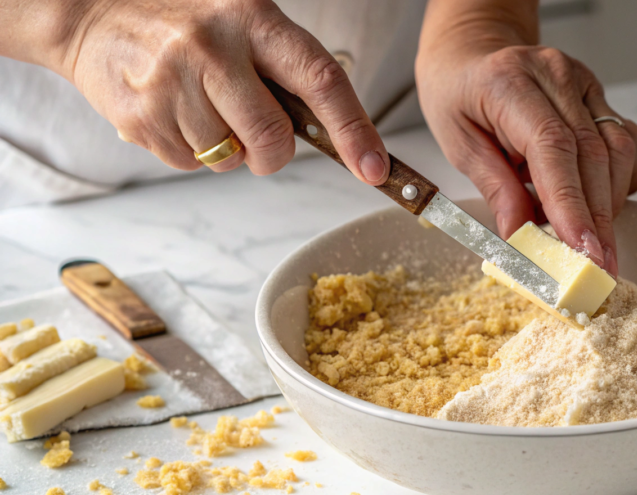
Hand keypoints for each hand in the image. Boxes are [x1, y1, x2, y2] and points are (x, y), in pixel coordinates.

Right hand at [44, 0, 388, 181]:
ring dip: (227, 150)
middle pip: (272, 140)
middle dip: (273, 155)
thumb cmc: (184, 20)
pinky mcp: (141, 117)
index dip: (354, 131)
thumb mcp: (243, 19)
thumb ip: (287, 67)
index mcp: (252, 19)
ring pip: (230, 160)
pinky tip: (175, 111)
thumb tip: (340, 134)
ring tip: (201, 104)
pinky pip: (190, 165)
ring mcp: (172, 84)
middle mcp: (212, 49)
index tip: (375, 168)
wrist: (92, 12)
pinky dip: (192, 151)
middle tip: (258, 137)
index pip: (319, 81)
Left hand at [417, 44, 636, 275]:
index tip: (584, 249)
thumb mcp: (458, 144)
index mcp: (511, 83)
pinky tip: (591, 199)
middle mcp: (556, 76)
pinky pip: (627, 143)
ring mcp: (585, 83)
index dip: (572, 204)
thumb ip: (494, 188)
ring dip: (607, 204)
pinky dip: (617, 181)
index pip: (554, 148)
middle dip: (599, 220)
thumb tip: (520, 234)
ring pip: (619, 151)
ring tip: (580, 234)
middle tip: (599, 267)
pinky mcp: (601, 96)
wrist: (472, 57)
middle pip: (594, 154)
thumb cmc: (459, 96)